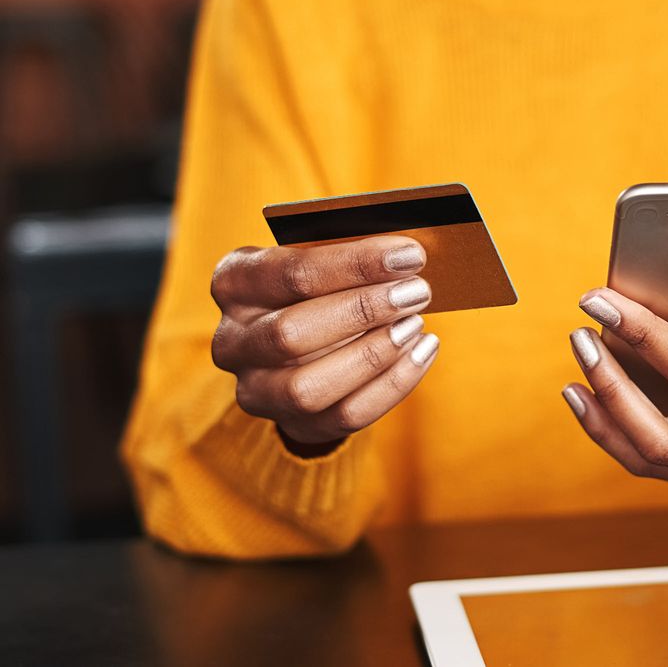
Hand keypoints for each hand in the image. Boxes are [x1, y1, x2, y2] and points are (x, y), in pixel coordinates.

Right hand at [211, 236, 439, 446]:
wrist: (306, 346)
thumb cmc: (321, 287)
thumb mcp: (324, 261)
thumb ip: (353, 257)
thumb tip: (408, 256)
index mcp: (234, 282)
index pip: (290, 273)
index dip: (354, 264)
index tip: (409, 256)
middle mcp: (232, 341)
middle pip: (291, 333)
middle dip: (362, 311)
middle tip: (417, 291)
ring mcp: (256, 389)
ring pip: (308, 388)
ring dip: (373, 355)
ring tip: (415, 324)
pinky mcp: (293, 424)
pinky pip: (345, 416)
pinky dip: (393, 384)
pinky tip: (422, 351)